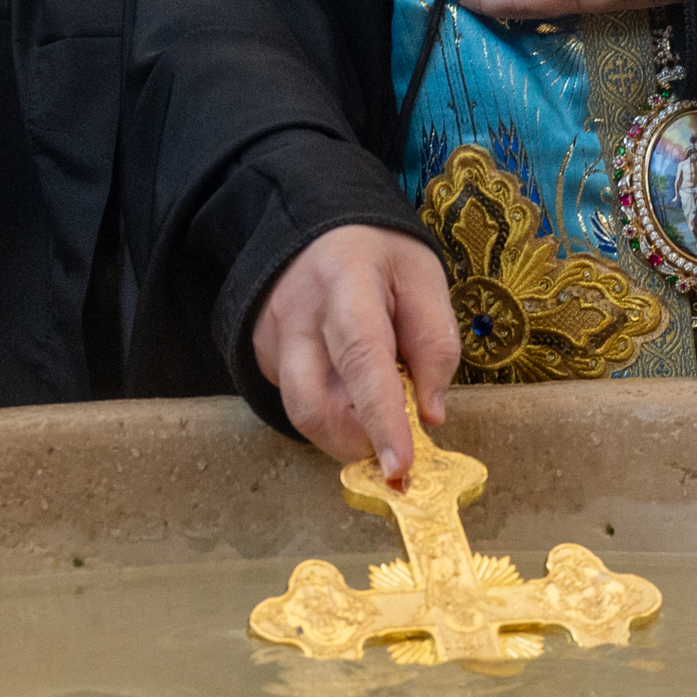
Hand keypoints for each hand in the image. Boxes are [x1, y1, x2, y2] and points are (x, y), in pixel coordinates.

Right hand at [250, 223, 460, 486]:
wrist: (315, 228)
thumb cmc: (380, 255)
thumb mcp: (424, 278)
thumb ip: (435, 344)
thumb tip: (429, 416)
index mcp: (346, 282)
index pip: (362, 359)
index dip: (382, 419)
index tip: (400, 468)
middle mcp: (297, 313)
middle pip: (315, 404)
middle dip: (360, 443)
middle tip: (397, 447)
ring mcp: (270, 337)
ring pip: (301, 413)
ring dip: (345, 434)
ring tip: (375, 416)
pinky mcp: (261, 356)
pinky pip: (295, 402)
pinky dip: (329, 413)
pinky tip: (347, 390)